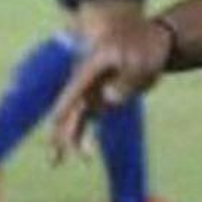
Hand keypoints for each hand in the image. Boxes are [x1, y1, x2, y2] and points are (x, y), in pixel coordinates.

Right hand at [49, 19, 172, 158]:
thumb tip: (108, 101)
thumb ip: (126, 81)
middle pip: (67, 108)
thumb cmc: (142, 46)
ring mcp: (91, 91)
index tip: (55, 120)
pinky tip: (86, 155)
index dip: (65, 103)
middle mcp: (86, 82)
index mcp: (92, 68)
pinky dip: (84, 136)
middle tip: (53, 157)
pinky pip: (88, 120)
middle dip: (59, 131)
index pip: (74, 88)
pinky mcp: (100, 99)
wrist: (147, 39)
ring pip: (74, 118)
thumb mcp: (141, 62)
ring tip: (57, 163)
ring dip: (68, 139)